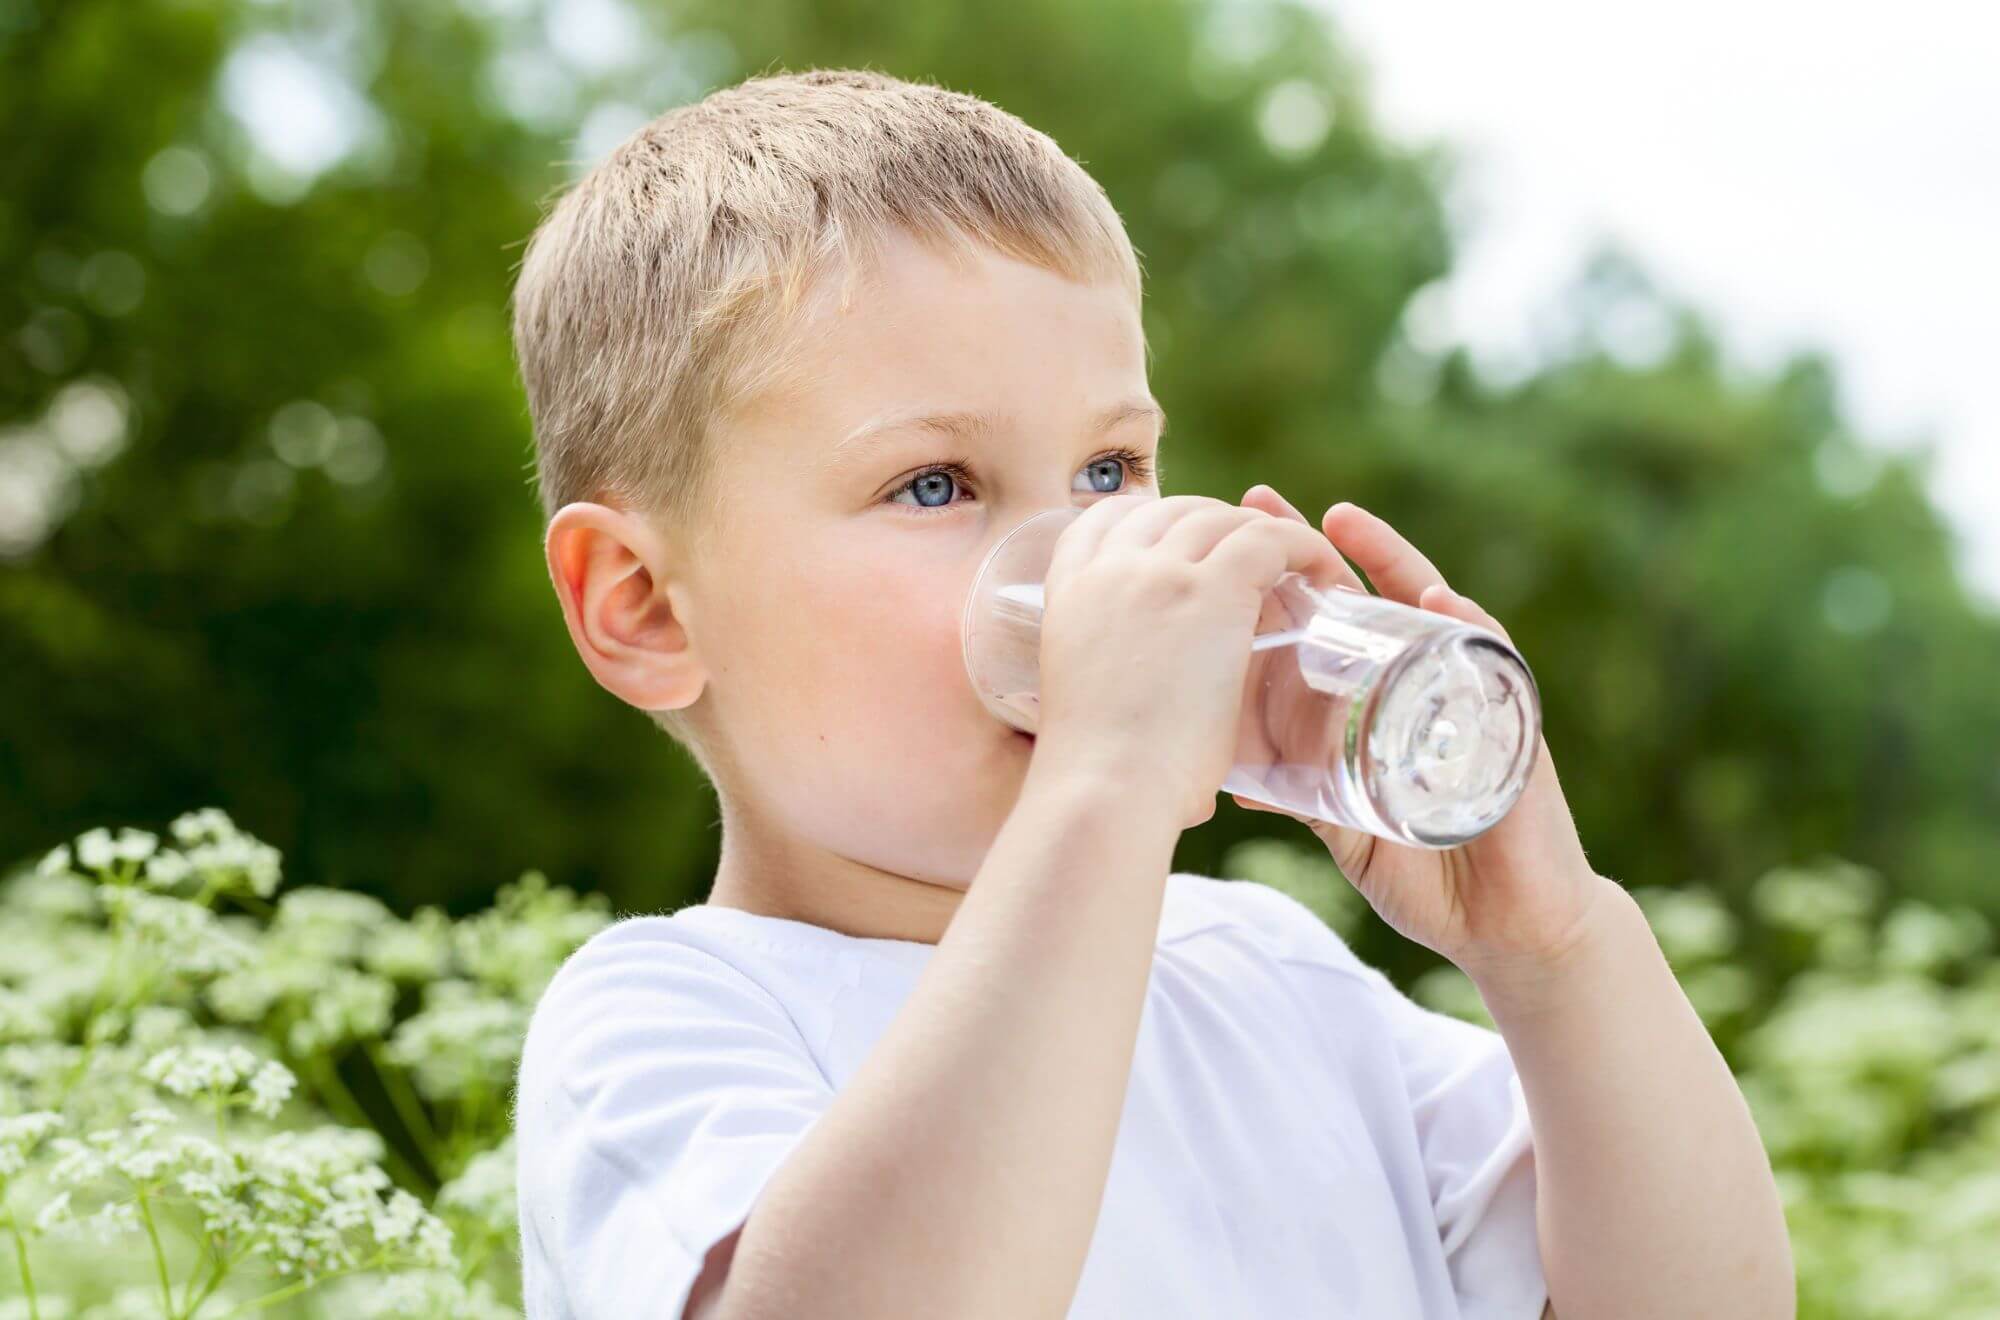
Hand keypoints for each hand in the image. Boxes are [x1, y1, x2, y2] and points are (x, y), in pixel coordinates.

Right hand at [1032, 492, 1352, 833]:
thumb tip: (1143, 707)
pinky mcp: (1212, 590)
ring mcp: (1159, 573)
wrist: (1107, 790)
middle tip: (1252, 556)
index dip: (1147, 520)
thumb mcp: (1082, 699)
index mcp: (1069, 593)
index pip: (1102, 522)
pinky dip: (1303, 547)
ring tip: (1296, 565)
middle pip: (1170, 511)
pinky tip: (1323, 573)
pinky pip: (1268, 539)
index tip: (1180, 541)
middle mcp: (1110, 568)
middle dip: (1215, 523)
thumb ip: (1111, 675)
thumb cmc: (1098, 775)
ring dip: (1263, 534)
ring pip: (1222, 519)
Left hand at [1230, 485, 1607, 978]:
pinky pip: (1496, 664)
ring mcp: (1472, 698)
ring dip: (1393, 564)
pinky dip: (1470, 630)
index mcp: (1383, 704)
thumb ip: (1305, 796)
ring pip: (1433, 613)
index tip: (1230, 535)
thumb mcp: (1347, 827)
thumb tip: (1236, 779)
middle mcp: (1427, 686)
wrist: (1506, 932)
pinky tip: (1440, 602)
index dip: (1284, 582)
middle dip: (1322, 549)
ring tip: (1344, 524)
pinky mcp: (1514, 726)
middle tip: (1262, 503)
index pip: (1331, 624)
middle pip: (1372, 599)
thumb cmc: (1430, 874)